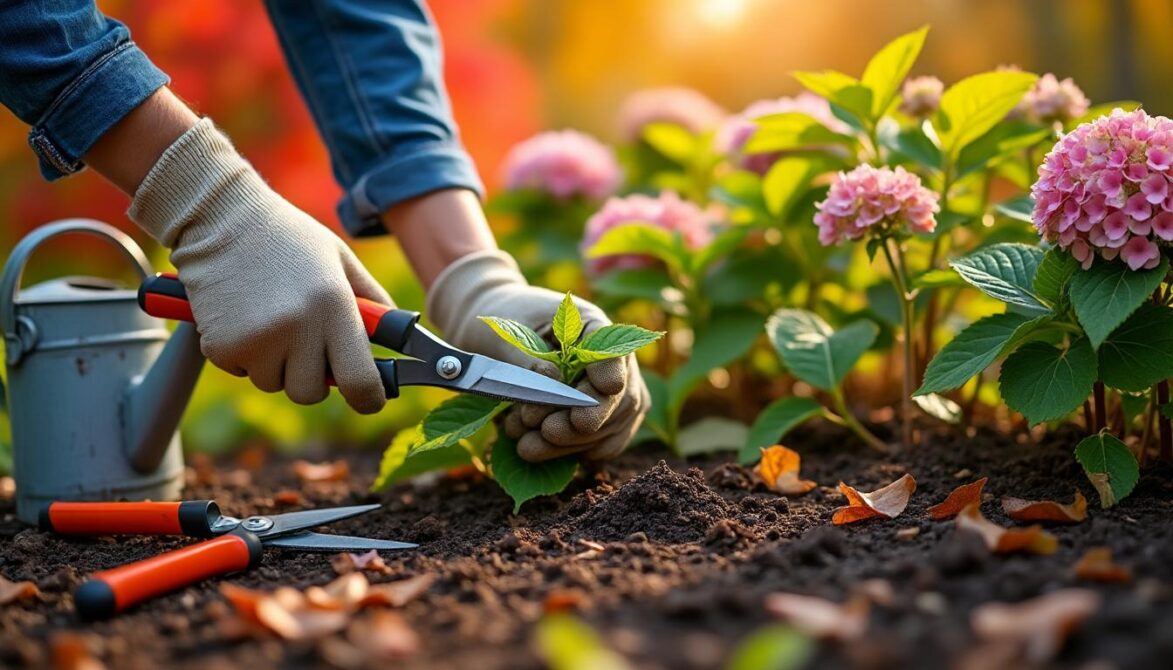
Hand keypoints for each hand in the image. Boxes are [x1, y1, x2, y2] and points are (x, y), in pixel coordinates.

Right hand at [129, 119, 390, 412]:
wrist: (220, 218)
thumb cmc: (289, 240)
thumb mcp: (342, 261)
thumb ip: (374, 303)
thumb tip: (401, 340)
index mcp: (334, 306)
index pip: (360, 381)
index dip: (369, 398)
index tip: (369, 397)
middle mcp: (298, 327)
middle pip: (312, 392)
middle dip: (313, 377)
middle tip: (306, 343)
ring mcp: (257, 340)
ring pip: (275, 384)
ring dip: (276, 364)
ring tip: (270, 318)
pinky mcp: (221, 346)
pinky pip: (243, 372)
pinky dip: (245, 354)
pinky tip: (244, 317)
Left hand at [426, 250, 649, 461]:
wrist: (489, 339)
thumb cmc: (499, 328)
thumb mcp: (504, 336)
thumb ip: (527, 358)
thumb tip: (554, 380)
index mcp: (590, 326)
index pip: (614, 350)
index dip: (609, 373)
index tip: (599, 391)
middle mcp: (611, 360)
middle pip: (618, 399)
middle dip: (582, 423)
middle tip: (547, 431)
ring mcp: (611, 394)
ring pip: (609, 429)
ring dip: (567, 444)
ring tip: (524, 444)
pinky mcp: (600, 423)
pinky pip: (598, 447)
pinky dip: (566, 453)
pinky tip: (533, 446)